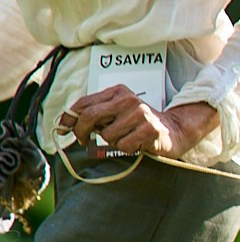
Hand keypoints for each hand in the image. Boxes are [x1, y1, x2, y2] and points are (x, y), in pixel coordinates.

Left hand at [58, 88, 218, 157]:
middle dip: (82, 132)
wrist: (175, 130)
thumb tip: (63, 124)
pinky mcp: (150, 130)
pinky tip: (137, 144)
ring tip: (125, 138)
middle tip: (83, 140)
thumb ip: (94, 115)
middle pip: (91, 116)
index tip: (63, 130)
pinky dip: (127, 149)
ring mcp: (141, 114)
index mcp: (118, 92)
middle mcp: (129, 100)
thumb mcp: (117, 113)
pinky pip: (123, 146)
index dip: (69, 118)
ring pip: (107, 136)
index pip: (84, 104)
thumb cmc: (139, 124)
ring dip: (113, 142)